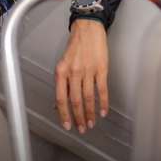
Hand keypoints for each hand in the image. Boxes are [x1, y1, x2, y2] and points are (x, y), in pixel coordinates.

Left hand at [54, 18, 108, 133]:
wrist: (87, 30)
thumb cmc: (74, 49)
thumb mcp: (62, 66)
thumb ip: (61, 85)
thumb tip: (57, 105)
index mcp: (60, 72)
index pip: (60, 98)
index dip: (63, 114)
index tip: (66, 126)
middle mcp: (72, 73)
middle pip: (74, 100)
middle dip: (78, 118)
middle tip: (82, 129)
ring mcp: (87, 71)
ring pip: (88, 97)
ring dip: (90, 113)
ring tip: (91, 124)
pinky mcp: (101, 69)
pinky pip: (102, 90)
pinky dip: (103, 103)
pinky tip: (103, 112)